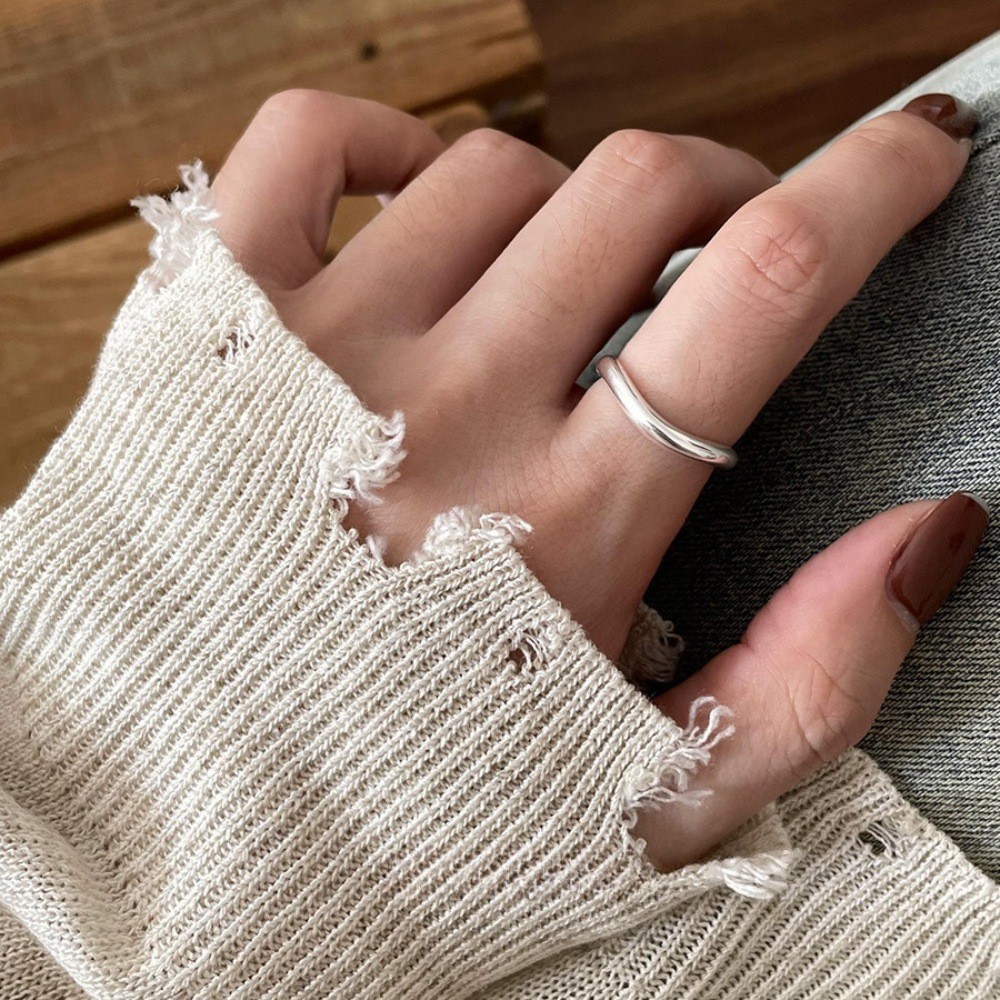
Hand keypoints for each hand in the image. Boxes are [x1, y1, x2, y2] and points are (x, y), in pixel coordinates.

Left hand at [210, 90, 984, 870]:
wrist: (195, 819)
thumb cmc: (422, 803)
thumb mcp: (651, 797)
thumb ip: (811, 678)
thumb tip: (933, 528)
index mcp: (568, 523)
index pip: (763, 285)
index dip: (872, 185)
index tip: (920, 147)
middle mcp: (446, 417)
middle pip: (638, 190)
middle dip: (717, 185)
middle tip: (716, 236)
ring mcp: (314, 357)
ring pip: (493, 168)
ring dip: (559, 204)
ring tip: (548, 284)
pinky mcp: (207, 327)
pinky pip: (309, 144)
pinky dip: (386, 142)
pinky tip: (417, 202)